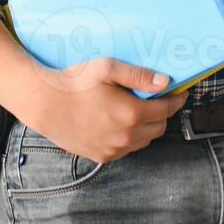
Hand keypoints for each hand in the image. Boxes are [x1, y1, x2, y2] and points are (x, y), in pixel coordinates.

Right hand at [23, 57, 189, 163]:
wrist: (43, 103)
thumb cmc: (74, 81)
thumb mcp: (107, 68)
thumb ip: (138, 75)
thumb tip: (165, 82)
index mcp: (131, 113)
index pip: (167, 109)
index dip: (176, 100)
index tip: (180, 93)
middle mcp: (126, 136)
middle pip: (159, 127)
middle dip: (163, 113)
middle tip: (157, 99)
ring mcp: (113, 149)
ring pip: (144, 141)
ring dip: (147, 127)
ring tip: (138, 110)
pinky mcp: (102, 156)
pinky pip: (127, 149)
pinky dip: (131, 138)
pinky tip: (121, 123)